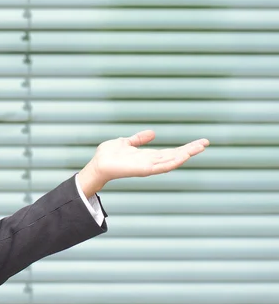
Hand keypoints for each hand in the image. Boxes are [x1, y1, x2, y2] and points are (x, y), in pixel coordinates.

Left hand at [78, 130, 209, 195]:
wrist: (97, 165)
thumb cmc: (108, 155)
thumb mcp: (125, 142)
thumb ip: (138, 139)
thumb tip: (153, 133)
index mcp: (148, 156)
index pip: (170, 152)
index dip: (184, 147)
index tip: (199, 142)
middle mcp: (151, 162)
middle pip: (175, 156)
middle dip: (190, 150)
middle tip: (205, 142)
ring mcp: (149, 167)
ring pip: (172, 161)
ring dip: (186, 154)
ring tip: (200, 147)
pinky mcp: (144, 170)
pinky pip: (162, 167)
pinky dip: (173, 162)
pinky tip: (183, 156)